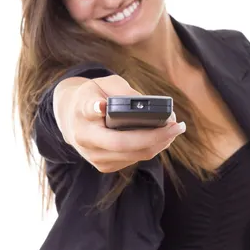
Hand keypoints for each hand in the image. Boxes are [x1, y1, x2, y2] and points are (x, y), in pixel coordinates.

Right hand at [55, 74, 185, 172]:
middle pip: (121, 143)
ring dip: (159, 143)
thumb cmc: (94, 96)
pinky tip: (163, 137)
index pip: (88, 110)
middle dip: (154, 136)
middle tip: (177, 125)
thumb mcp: (105, 84)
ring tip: (175, 128)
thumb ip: (123, 92)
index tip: (101, 105)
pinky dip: (152, 148)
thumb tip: (149, 106)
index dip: (95, 108)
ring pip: (133, 155)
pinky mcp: (104, 166)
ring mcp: (94, 156)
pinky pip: (134, 159)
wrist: (73, 118)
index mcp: (81, 111)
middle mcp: (84, 138)